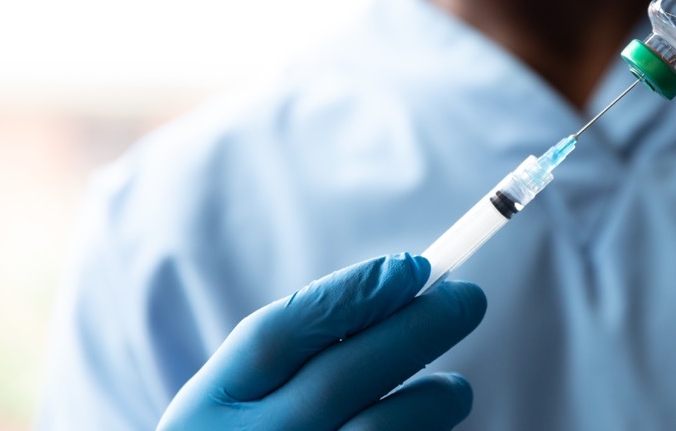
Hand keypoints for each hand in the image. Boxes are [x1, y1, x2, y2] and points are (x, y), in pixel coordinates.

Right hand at [157, 254, 485, 429]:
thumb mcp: (239, 397)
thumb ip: (300, 346)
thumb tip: (408, 278)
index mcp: (206, 410)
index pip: (278, 334)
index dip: (351, 292)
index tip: (414, 265)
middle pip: (340, 377)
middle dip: (415, 328)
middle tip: (469, 298)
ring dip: (436, 398)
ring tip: (454, 388)